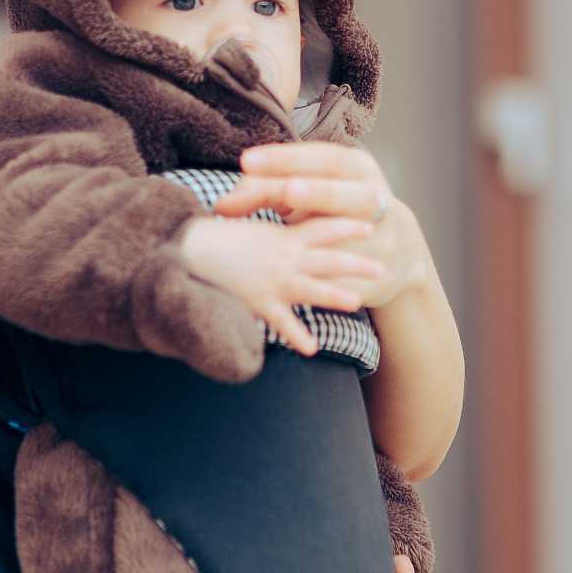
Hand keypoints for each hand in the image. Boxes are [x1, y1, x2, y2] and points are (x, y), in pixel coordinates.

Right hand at [177, 214, 386, 356]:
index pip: (322, 227)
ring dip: (335, 296)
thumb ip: (276, 232)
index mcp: (283, 237)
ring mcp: (273, 280)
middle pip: (327, 260)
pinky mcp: (258, 301)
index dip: (347, 226)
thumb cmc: (218, 237)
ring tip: (357, 302)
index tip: (371, 224)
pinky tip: (312, 348)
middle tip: (382, 268)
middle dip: (356, 264)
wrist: (189, 248)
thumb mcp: (251, 228)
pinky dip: (296, 336)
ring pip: (311, 289)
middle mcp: (283, 258)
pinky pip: (281, 322)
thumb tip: (292, 231)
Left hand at [212, 143, 431, 306]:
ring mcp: (383, 235)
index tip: (247, 161)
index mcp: (357, 169)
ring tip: (302, 235)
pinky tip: (309, 282)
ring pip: (354, 234)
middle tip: (287, 192)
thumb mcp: (311, 189)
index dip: (285, 159)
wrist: (397, 248)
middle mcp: (373, 197)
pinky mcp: (380, 272)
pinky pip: (354, 277)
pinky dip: (333, 280)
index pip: (321, 157)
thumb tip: (224, 204)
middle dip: (317, 191)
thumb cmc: (337, 208)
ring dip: (329, 236)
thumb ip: (270, 190)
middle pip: (343, 192)